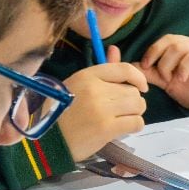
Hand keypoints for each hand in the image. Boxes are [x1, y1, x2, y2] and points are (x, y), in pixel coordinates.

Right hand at [58, 45, 149, 159]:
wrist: (46, 140)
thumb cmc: (61, 112)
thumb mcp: (77, 86)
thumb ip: (101, 72)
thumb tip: (115, 49)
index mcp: (87, 75)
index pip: (124, 69)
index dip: (138, 78)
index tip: (141, 87)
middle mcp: (95, 89)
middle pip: (133, 91)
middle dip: (133, 101)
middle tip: (122, 111)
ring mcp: (101, 109)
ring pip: (138, 105)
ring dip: (135, 113)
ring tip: (122, 119)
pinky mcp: (106, 128)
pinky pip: (136, 122)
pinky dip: (134, 126)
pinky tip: (123, 129)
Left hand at [140, 34, 188, 113]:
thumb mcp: (166, 82)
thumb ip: (150, 73)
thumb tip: (130, 65)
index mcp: (183, 47)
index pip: (167, 40)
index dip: (155, 51)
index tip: (147, 66)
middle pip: (179, 45)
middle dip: (167, 62)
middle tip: (166, 79)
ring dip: (186, 66)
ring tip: (181, 80)